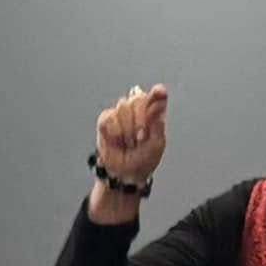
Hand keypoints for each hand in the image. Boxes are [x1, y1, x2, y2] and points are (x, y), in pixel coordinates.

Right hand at [89, 83, 166, 223]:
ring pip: (123, 107)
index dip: (157, 93)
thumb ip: (158, 122)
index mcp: (154, 113)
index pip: (157, 95)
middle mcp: (138, 110)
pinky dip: (113, 131)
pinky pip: (108, 117)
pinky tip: (117, 140)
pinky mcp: (106, 120)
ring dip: (127, 130)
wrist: (124, 174)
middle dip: (140, 121)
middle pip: (138, 99)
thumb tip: (159, 102)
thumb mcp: (157, 144)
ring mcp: (121, 113)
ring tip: (128, 142)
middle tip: (140, 138)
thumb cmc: (143, 160)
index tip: (160, 92)